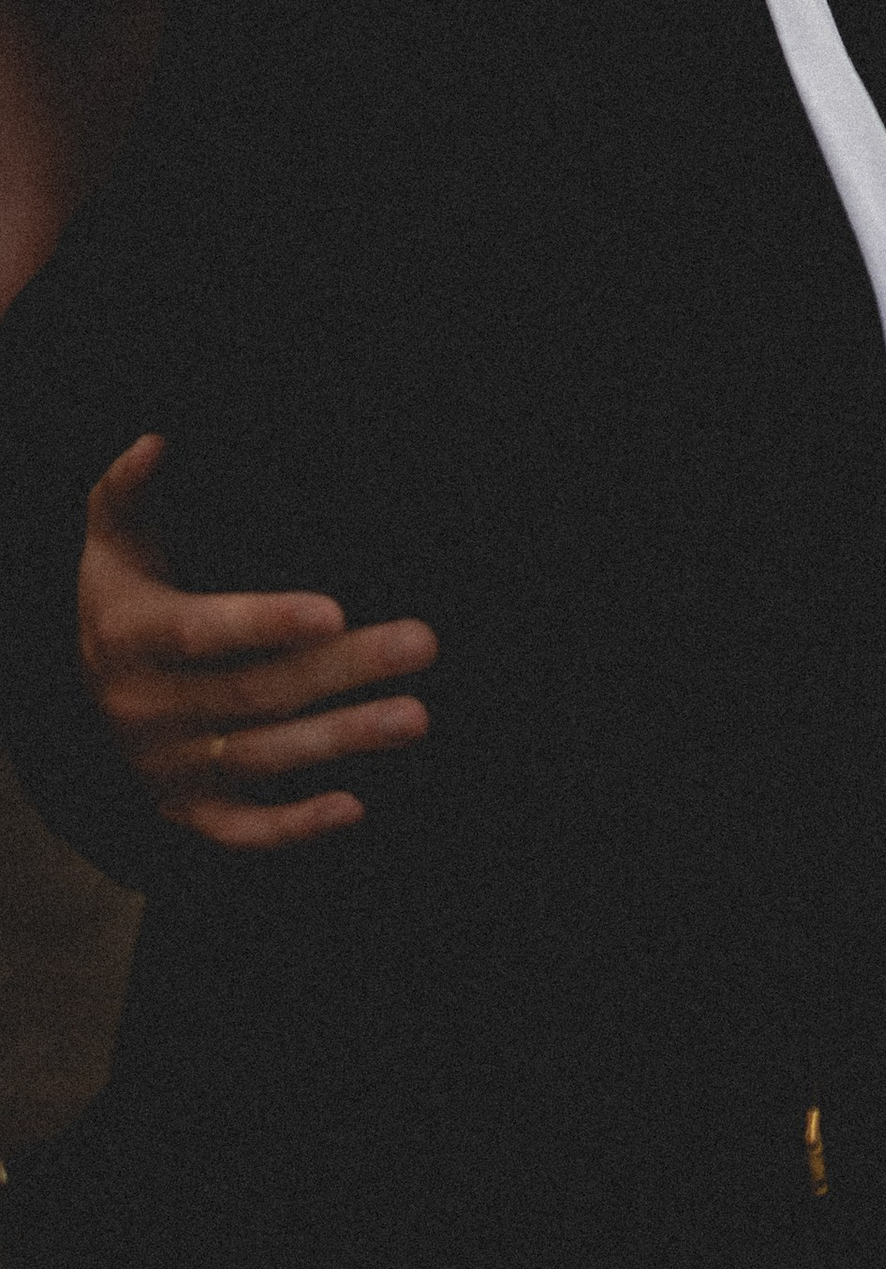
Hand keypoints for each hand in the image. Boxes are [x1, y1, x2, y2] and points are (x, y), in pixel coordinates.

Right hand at [78, 434, 436, 849]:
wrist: (80, 687)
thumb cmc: (126, 589)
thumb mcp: (115, 538)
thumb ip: (132, 488)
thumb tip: (159, 438)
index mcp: (128, 636)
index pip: (199, 632)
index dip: (263, 622)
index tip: (334, 608)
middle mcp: (141, 709)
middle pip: (253, 694)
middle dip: (343, 670)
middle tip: (423, 642)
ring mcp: (164, 767)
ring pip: (260, 760)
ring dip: (341, 740)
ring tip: (417, 715)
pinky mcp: (185, 811)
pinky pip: (240, 829)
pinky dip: (293, 827)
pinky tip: (355, 807)